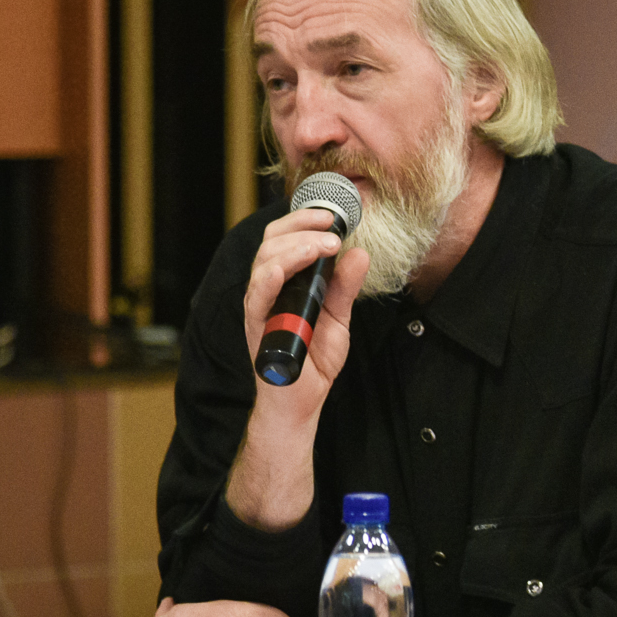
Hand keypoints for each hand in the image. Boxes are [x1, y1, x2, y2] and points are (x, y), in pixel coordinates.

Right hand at [229, 208, 370, 531]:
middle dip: (301, 224)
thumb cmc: (313, 361)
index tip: (335, 213)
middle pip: (271, 241)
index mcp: (284, 283)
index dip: (305, 219)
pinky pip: (257, 293)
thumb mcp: (338, 318)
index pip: (285, 238)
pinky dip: (274, 273)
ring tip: (328, 243)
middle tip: (333, 223)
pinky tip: (294, 263)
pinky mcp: (256, 326)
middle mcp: (266, 289)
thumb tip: (360, 253)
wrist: (300, 404)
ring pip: (264, 260)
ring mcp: (259, 306)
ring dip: (296, 244)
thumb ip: (345, 287)